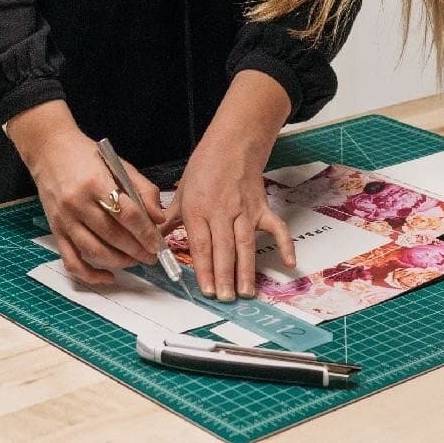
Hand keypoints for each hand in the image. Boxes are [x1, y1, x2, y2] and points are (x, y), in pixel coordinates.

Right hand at [6, 101, 165, 285]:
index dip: (146, 233)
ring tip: (135, 260)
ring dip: (120, 262)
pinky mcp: (55, 230)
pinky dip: (91, 275)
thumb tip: (159, 218)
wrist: (48, 149)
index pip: (127, 214)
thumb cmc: (86, 155)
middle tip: (152, 256)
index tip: (158, 245)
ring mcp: (64, 219)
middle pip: (113, 236)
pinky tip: (109, 276)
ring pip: (95, 251)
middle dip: (137, 250)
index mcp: (96, 182)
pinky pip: (72, 261)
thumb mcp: (118, 164)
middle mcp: (77, 203)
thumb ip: (142, 189)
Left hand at [164, 138, 295, 300]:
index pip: (201, 244)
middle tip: (225, 298)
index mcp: (197, 209)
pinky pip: (276, 228)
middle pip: (223, 248)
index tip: (206, 290)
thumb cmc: (204, 167)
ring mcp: (244, 210)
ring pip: (245, 244)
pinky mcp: (262, 208)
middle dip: (224, 275)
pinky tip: (289, 263)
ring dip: (246, 269)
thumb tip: (154, 237)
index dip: (204, 269)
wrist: (232, 144)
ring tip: (245, 292)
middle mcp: (221, 211)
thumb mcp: (181, 191)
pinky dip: (285, 244)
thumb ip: (170, 218)